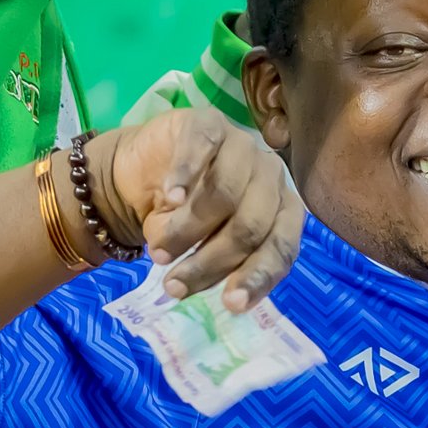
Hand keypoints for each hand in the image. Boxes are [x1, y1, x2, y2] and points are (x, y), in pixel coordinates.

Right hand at [89, 108, 304, 311]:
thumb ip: (217, 265)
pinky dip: (183, 177)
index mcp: (281, 211)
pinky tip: (168, 199)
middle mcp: (271, 177)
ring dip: (187, 231)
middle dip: (209, 262)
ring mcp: (242, 146)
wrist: (146, 175)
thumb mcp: (203, 249)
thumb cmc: (184, 219)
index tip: (230, 304)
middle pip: (250, 225)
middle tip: (174, 283)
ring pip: (224, 194)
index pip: (282, 247)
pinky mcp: (208, 124)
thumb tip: (215, 294)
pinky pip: (201, 149)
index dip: (257, 277)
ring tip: (159, 251)